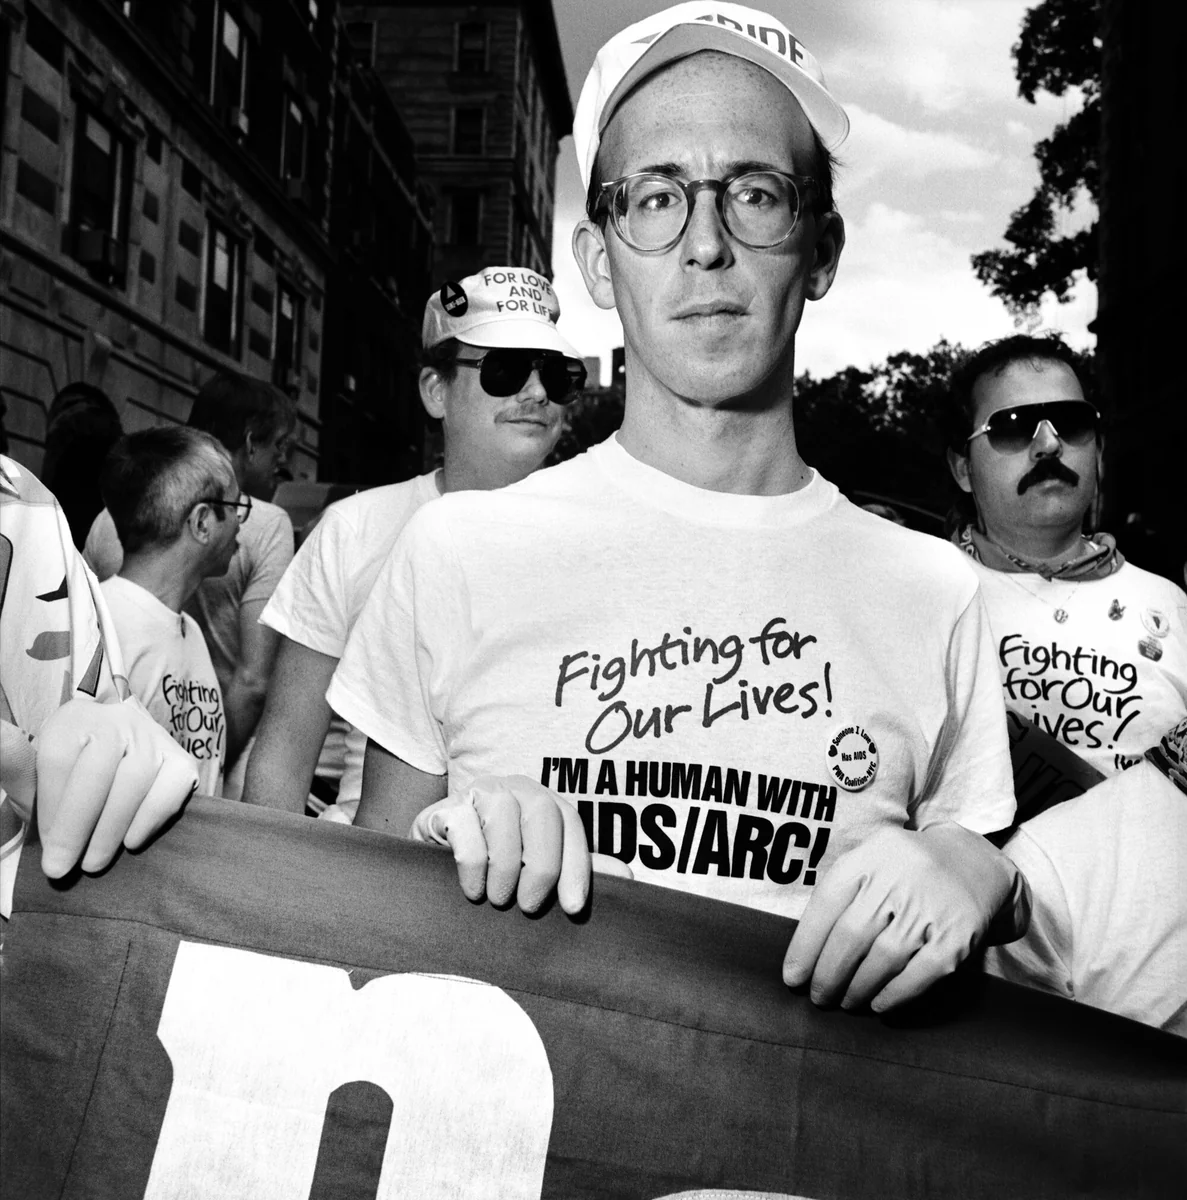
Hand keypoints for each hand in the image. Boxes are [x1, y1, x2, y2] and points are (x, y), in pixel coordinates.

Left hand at [35, 697, 199, 876]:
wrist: (123, 758)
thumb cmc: (72, 776)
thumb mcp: (37, 772)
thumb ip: (16, 764)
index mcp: (73, 719)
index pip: (59, 760)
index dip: (50, 808)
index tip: (45, 845)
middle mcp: (116, 720)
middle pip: (97, 773)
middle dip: (76, 827)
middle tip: (62, 868)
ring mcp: (153, 737)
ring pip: (134, 782)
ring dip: (110, 830)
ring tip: (93, 864)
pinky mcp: (182, 760)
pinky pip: (170, 789)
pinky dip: (151, 819)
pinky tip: (131, 842)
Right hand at [411, 775, 629, 913]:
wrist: (439, 855)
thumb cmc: (499, 865)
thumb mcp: (541, 866)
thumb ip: (580, 869)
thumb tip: (629, 878)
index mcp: (545, 801)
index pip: (571, 824)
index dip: (577, 866)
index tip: (574, 908)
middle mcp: (516, 789)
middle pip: (543, 812)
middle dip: (542, 865)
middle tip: (529, 906)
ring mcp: (481, 793)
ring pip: (504, 819)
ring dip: (505, 869)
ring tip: (499, 899)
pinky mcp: (448, 807)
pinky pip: (466, 832)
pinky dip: (473, 868)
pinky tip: (473, 890)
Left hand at [783, 823, 1027, 1012]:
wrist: (973, 865)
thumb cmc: (904, 871)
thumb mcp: (871, 860)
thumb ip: (841, 894)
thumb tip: (804, 952)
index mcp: (871, 856)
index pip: (827, 902)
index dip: (805, 944)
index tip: (792, 977)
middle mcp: (900, 877)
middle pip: (851, 935)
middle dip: (828, 974)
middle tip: (818, 997)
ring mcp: (931, 907)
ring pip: (883, 959)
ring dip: (858, 988)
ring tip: (846, 1002)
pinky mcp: (958, 935)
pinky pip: (920, 974)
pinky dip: (894, 995)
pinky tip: (878, 1005)